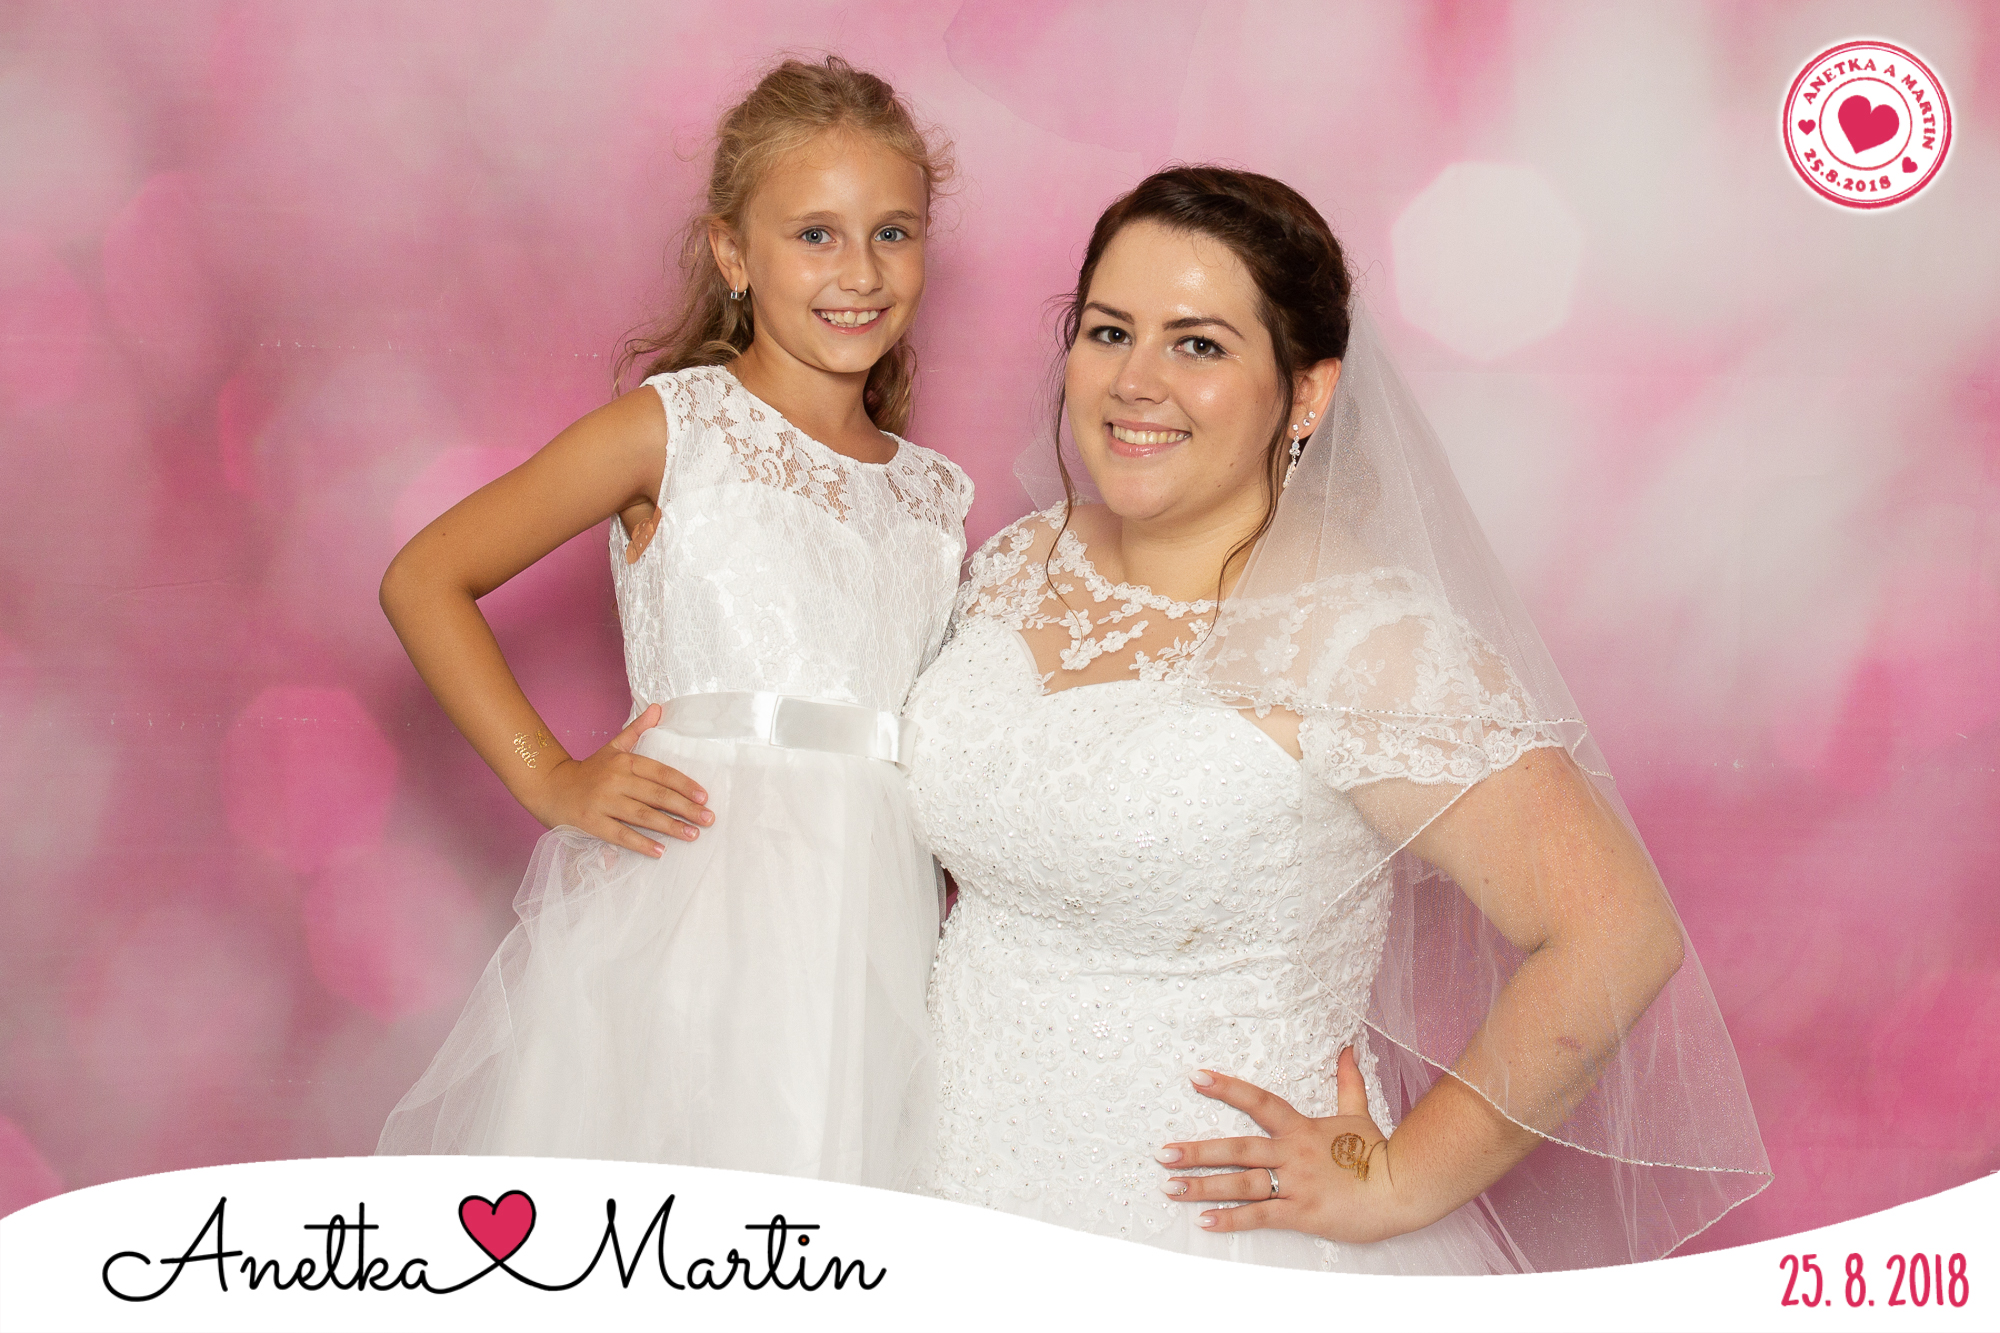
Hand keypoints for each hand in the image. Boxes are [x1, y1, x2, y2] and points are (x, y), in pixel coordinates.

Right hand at [528, 704, 710, 856]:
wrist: (548, 786)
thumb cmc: (589, 770)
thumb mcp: (613, 747)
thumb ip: (637, 730)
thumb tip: (658, 708)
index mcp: (624, 761)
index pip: (661, 773)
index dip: (684, 784)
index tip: (704, 796)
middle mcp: (615, 780)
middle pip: (656, 795)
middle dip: (685, 808)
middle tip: (708, 819)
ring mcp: (602, 802)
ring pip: (642, 815)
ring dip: (670, 827)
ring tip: (692, 835)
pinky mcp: (591, 822)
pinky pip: (620, 835)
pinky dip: (641, 843)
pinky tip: (660, 851)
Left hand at [1157, 1047, 1410, 1242]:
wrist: (1403, 1188)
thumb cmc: (1379, 1154)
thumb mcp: (1358, 1115)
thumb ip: (1347, 1083)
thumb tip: (1347, 1048)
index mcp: (1301, 1128)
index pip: (1258, 1102)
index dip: (1227, 1088)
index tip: (1196, 1077)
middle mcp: (1293, 1154)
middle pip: (1238, 1149)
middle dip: (1198, 1151)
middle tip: (1163, 1154)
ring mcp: (1296, 1184)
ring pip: (1241, 1183)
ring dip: (1204, 1186)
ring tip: (1171, 1187)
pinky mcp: (1302, 1213)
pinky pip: (1260, 1216)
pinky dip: (1231, 1219)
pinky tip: (1204, 1221)